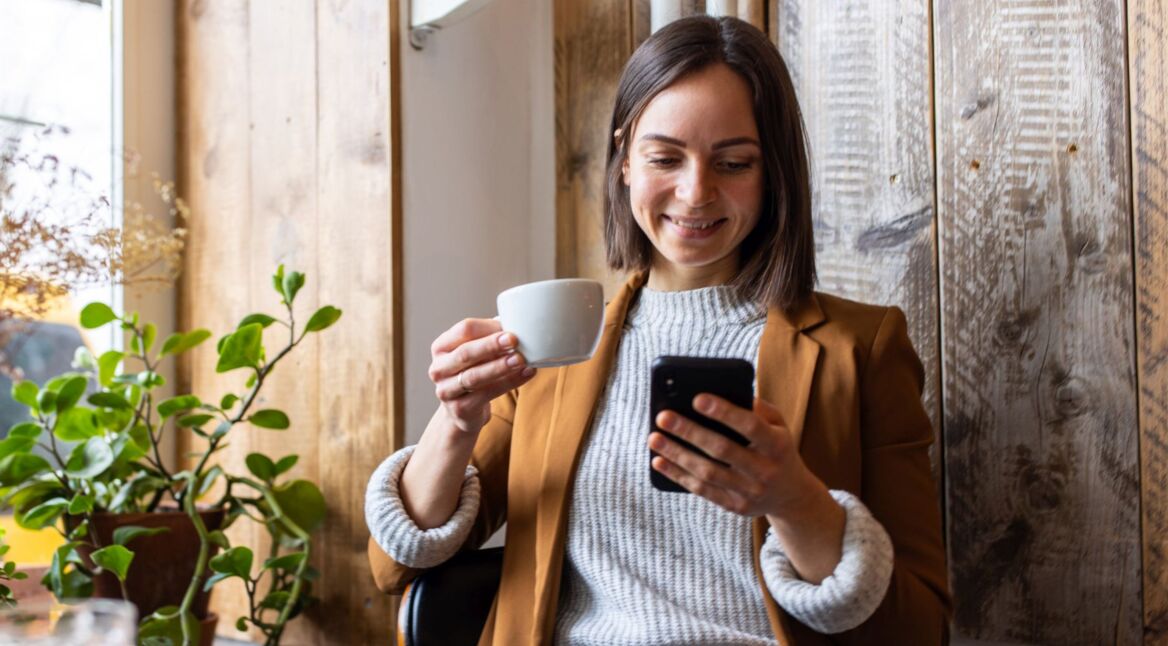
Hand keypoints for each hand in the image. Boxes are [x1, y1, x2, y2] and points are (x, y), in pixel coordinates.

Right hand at [428, 318, 536, 432]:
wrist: (464, 410)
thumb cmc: (475, 371)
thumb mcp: (479, 352)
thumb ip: (492, 337)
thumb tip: (518, 322)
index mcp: (442, 347)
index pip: (464, 330)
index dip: (488, 328)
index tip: (510, 328)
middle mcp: (438, 368)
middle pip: (465, 353)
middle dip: (491, 345)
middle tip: (514, 340)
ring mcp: (446, 390)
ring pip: (474, 376)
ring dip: (500, 366)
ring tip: (521, 359)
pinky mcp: (459, 409)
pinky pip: (486, 394)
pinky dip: (508, 382)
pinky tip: (525, 374)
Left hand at [648, 395, 819, 517]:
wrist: (791, 496)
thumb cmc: (776, 448)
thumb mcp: (778, 425)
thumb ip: (757, 407)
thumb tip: (722, 391)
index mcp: (777, 445)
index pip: (750, 426)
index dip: (723, 412)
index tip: (696, 398)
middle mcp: (765, 470)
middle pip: (722, 450)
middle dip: (689, 432)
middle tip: (663, 417)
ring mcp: (750, 492)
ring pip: (707, 472)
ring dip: (677, 454)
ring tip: (654, 438)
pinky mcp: (735, 507)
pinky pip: (702, 490)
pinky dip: (678, 475)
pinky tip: (659, 461)